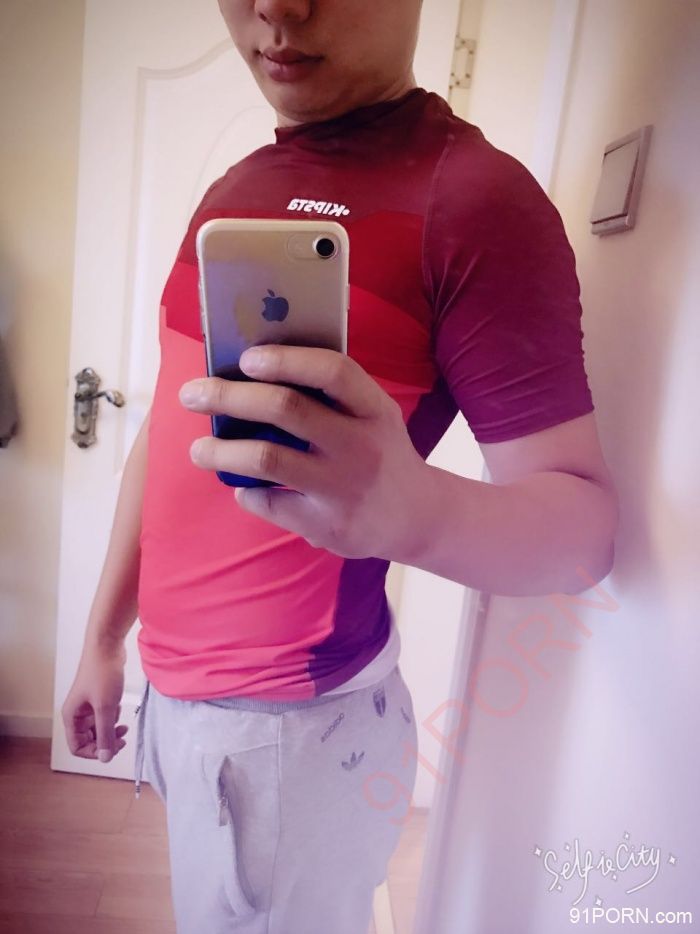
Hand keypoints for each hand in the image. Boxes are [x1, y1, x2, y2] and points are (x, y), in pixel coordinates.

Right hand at [61, 640, 128, 762]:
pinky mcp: (99, 696)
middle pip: (88, 739)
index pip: (76, 747)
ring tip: (123, 724)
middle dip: (105, 741)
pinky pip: (105, 715)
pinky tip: (120, 707)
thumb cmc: (102, 673)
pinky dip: (113, 716)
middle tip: (123, 739)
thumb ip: (105, 734)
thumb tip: (105, 758)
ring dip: (111, 729)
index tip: (111, 749)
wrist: (107, 646)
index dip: (93, 752)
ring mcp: (88, 704)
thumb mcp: (106, 707)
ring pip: (98, 728)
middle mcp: (77, 712)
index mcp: (72, 716)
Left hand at [179, 345, 432, 560]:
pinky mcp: (329, 524)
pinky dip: (246, 493)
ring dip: (221, 451)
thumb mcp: (372, 415)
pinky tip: (241, 487)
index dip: (285, 359)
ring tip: (198, 449)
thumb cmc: (379, 452)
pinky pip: (270, 503)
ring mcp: (344, 487)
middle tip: (192, 394)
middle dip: (229, 397)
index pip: (332, 371)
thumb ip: (330, 395)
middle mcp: (361, 444)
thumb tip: (252, 368)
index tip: (245, 358)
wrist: (417, 516)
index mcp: (373, 408)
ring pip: (267, 459)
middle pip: (285, 408)